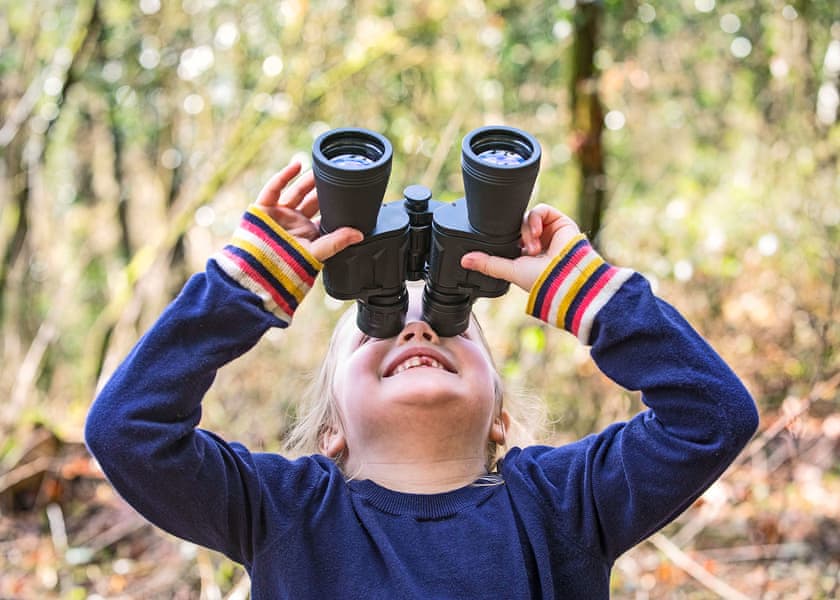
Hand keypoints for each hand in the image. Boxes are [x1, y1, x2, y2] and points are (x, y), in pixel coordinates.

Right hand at [254, 161, 362, 261]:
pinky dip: (284, 176)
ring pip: (296, 192)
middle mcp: (295, 222)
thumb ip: (337, 242)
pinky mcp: (264, 209)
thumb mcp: (316, 253)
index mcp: (308, 233)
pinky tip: (297, 165)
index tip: (346, 190)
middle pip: (311, 200)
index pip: (324, 214)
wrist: (258, 271)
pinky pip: (274, 189)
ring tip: (320, 168)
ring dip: (307, 180)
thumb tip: (360, 234)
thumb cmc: (286, 268)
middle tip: (335, 175)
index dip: (333, 202)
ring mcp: (279, 214)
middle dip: (322, 187)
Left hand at [460, 204, 580, 291]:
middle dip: (516, 235)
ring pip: (526, 217)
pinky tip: (536, 233)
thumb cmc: (542, 279)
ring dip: (526, 231)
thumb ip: (487, 263)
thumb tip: (464, 260)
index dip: (504, 236)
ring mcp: (548, 231)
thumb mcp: (509, 270)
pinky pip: (542, 210)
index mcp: (525, 254)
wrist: (566, 277)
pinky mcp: (559, 222)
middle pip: (517, 225)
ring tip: (533, 247)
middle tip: (521, 249)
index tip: (499, 241)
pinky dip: (535, 218)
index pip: (510, 237)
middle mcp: (537, 241)